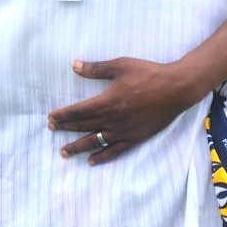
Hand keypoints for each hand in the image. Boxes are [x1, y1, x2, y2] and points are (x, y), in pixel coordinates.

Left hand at [47, 58, 196, 164]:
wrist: (175, 88)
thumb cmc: (148, 73)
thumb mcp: (120, 65)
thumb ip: (96, 68)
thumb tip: (74, 66)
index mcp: (107, 101)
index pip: (78, 111)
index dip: (63, 115)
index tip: (51, 117)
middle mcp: (112, 119)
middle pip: (84, 126)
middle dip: (66, 128)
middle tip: (51, 130)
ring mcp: (124, 131)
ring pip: (95, 141)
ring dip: (78, 147)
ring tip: (64, 152)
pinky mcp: (135, 138)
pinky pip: (115, 151)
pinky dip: (102, 156)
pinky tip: (92, 161)